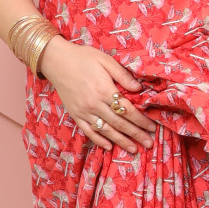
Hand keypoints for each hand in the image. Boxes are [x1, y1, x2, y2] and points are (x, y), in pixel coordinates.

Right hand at [39, 37, 156, 151]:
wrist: (56, 61)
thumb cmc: (83, 58)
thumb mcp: (105, 60)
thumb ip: (122, 75)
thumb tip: (139, 89)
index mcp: (104, 90)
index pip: (127, 110)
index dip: (141, 120)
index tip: (152, 127)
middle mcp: (94, 104)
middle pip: (119, 124)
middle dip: (136, 134)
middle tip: (149, 143)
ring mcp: (84, 112)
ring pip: (106, 131)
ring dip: (121, 141)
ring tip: (134, 150)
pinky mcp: (75, 115)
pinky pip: (88, 131)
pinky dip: (99, 140)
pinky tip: (109, 147)